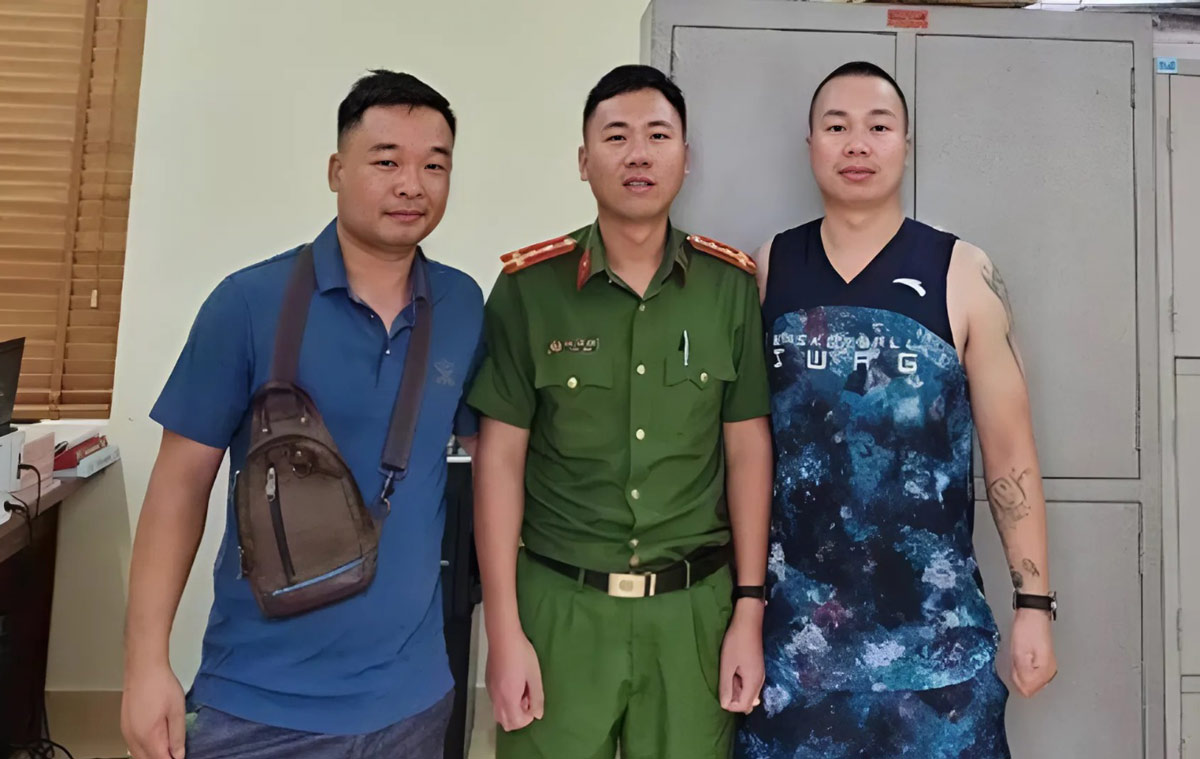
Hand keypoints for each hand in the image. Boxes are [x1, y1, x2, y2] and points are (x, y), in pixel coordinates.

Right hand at [121, 660, 186, 758]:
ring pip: (138, 756)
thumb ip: (177, 737)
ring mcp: (127, 733)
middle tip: (177, 752)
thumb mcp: (177, 711)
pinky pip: (134, 746)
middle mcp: (133, 738)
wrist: (143, 668)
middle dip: (162, 758)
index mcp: (148, 737)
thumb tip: (179, 755)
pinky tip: (156, 742)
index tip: (181, 756)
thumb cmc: (161, 685)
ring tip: (169, 748)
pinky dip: (145, 749)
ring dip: (153, 755)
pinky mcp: (125, 726)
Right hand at [486, 628, 544, 731]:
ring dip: (511, 710)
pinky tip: (514, 684)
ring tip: (522, 692)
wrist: (503, 637)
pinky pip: (496, 701)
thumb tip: (537, 714)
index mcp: (508, 697)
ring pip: (499, 713)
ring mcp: (490, 690)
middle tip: (528, 702)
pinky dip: (505, 701)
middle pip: (505, 722)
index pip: (516, 722)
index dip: (527, 719)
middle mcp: (496, 698)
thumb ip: (537, 698)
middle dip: (518, 718)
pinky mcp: (488, 683)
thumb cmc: (522, 654)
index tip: (534, 706)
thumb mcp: (534, 676)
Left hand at [719, 599, 765, 713]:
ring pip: (748, 693)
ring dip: (736, 688)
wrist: (748, 623)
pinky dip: (739, 682)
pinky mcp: (757, 669)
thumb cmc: (736, 644)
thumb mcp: (727, 666)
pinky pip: (748, 684)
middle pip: (747, 702)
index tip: (721, 690)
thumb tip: (725, 705)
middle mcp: (760, 682)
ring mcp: (759, 675)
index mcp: (754, 683)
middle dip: (733, 697)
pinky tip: (733, 670)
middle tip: (725, 680)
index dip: (730, 704)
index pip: (743, 706)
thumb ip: (727, 687)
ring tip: (728, 673)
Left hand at [1009, 608, 1056, 696]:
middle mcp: (1050, 672)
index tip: (1015, 666)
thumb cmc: (1026, 630)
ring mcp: (1048, 666)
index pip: (1028, 690)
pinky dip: (1022, 665)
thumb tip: (1024, 691)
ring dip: (1020, 669)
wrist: (1033, 614)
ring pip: (1029, 678)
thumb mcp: (1020, 655)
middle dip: (1019, 675)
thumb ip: (1023, 676)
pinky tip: (1021, 654)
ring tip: (1020, 654)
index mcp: (1046, 672)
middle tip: (1017, 658)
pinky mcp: (1043, 660)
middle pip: (1029, 685)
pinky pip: (1030, 671)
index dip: (1017, 679)